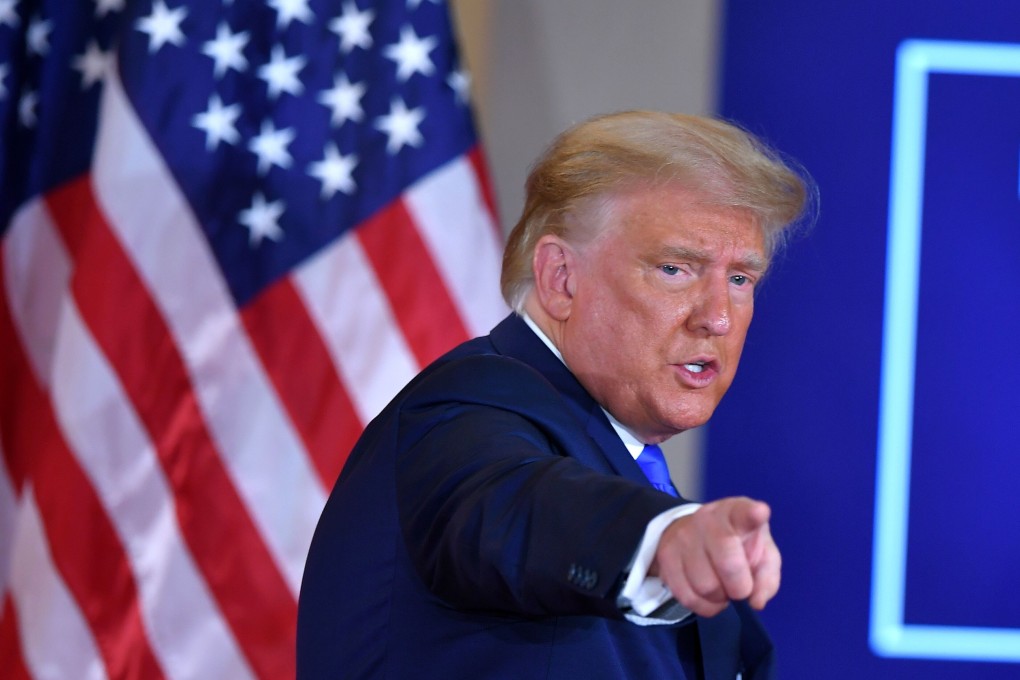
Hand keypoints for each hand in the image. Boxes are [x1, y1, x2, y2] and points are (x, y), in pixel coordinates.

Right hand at [650, 497, 779, 616]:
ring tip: (721, 587)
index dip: (753, 514)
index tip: (760, 513)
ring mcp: (682, 537)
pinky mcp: (666, 556)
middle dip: (740, 588)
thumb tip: (755, 601)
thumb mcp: (762, 554)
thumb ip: (766, 576)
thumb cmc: (738, 545)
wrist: (694, 533)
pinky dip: (703, 606)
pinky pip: (687, 597)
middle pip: (727, 564)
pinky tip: (708, 595)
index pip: (744, 513)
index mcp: (736, 513)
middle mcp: (707, 520)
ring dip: (719, 598)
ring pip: (706, 586)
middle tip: (740, 589)